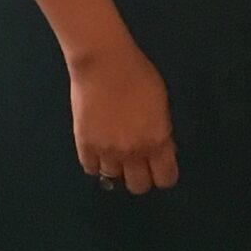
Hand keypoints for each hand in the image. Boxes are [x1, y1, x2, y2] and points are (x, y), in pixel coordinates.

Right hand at [69, 40, 177, 194]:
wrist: (104, 64)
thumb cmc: (137, 75)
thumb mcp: (161, 104)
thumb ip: (160, 131)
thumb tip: (161, 148)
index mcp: (157, 141)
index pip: (165, 178)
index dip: (163, 175)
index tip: (160, 168)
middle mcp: (133, 152)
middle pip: (139, 186)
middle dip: (140, 176)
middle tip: (138, 162)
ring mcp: (107, 151)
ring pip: (113, 178)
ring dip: (116, 167)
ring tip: (115, 150)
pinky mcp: (85, 145)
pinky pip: (91, 168)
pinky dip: (96, 162)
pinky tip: (99, 149)